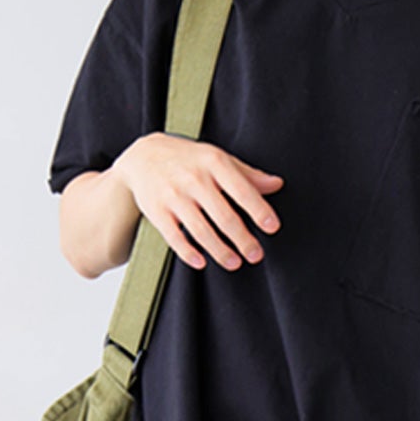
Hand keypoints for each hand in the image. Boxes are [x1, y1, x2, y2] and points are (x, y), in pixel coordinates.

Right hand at [111, 134, 282, 271]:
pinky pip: (174, 237)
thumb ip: (247, 174)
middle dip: (242, 239)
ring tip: (234, 263)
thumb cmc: (188, 160)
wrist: (143, 156)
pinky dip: (188, 252)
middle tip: (255, 255)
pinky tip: (201, 263)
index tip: (272, 227)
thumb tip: (276, 184)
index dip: (259, 210)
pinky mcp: (157, 211)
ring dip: (220, 251)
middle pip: (223, 216)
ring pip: (201, 230)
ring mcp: (174, 195)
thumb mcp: (217, 158)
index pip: (241, 189)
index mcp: (213, 162)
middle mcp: (194, 179)